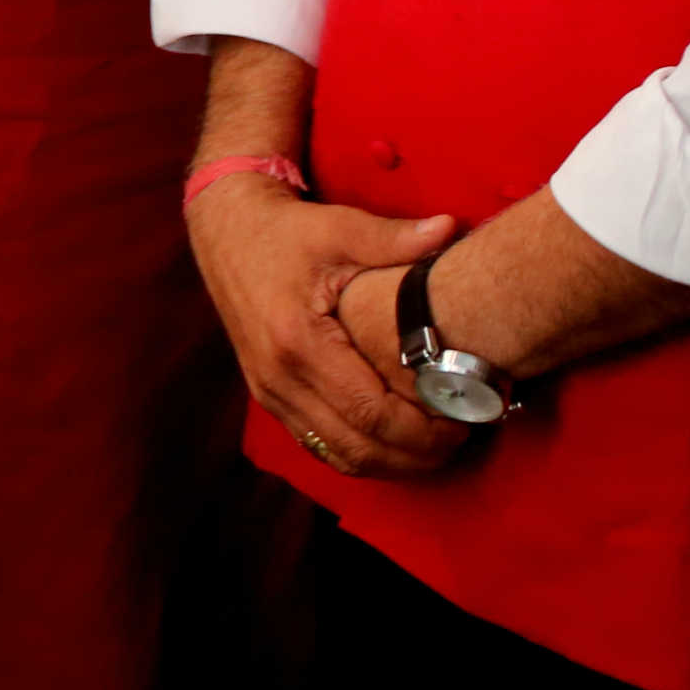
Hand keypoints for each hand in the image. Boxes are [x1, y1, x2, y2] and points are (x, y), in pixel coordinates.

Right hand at [186, 174, 466, 479]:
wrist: (226, 232)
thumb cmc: (284, 232)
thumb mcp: (337, 228)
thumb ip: (394, 238)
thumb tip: (449, 229)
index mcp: (297, 341)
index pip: (368, 411)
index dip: (421, 429)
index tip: (464, 420)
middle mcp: (278, 378)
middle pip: (357, 446)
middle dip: (415, 454)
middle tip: (460, 438)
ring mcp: (269, 392)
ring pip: (337, 454)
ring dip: (391, 461)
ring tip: (436, 446)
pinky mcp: (268, 395)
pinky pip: (319, 444)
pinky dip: (361, 453)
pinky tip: (395, 441)